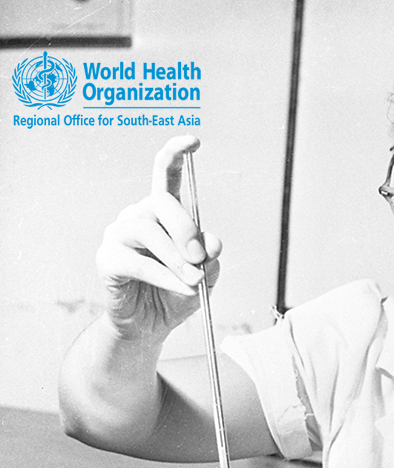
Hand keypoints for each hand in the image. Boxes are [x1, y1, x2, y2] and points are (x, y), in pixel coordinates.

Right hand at [97, 135, 222, 341]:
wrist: (152, 326)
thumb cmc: (177, 294)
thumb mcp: (205, 274)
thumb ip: (210, 256)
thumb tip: (212, 242)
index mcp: (163, 214)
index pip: (165, 175)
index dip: (176, 153)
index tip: (194, 141)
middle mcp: (138, 217)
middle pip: (160, 202)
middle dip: (186, 228)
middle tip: (200, 258)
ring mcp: (118, 235)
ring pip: (147, 230)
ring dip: (176, 258)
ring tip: (194, 280)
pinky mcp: (107, 259)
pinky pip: (136, 261)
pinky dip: (164, 277)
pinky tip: (182, 288)